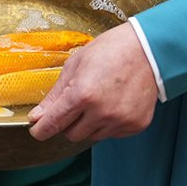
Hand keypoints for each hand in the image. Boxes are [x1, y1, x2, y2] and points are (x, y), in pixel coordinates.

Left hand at [28, 23, 158, 142]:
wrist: (149, 49)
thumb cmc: (111, 51)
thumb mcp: (75, 65)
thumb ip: (55, 95)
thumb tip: (37, 116)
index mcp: (82, 94)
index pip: (53, 124)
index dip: (41, 129)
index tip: (37, 130)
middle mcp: (101, 112)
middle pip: (71, 134)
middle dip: (68, 122)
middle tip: (77, 103)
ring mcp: (120, 121)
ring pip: (91, 136)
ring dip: (89, 123)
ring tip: (99, 98)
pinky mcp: (135, 125)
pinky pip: (112, 134)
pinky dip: (108, 123)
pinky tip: (114, 102)